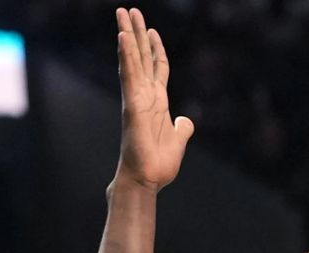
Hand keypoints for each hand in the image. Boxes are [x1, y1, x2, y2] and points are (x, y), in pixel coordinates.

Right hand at [114, 8, 193, 191]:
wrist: (148, 180)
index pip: (156, 68)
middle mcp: (145, 96)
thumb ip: (183, 128)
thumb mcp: (178, 140)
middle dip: (135, 32)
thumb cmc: (158, 164)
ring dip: (127, 36)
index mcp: (157, 102)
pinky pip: (129, 77)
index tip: (151, 29)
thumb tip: (186, 120)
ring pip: (132, 60)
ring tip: (122, 13)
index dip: (155, 48)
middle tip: (129, 10)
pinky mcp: (132, 106)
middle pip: (141, 57)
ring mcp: (136, 99)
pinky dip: (126, 57)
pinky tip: (123, 38)